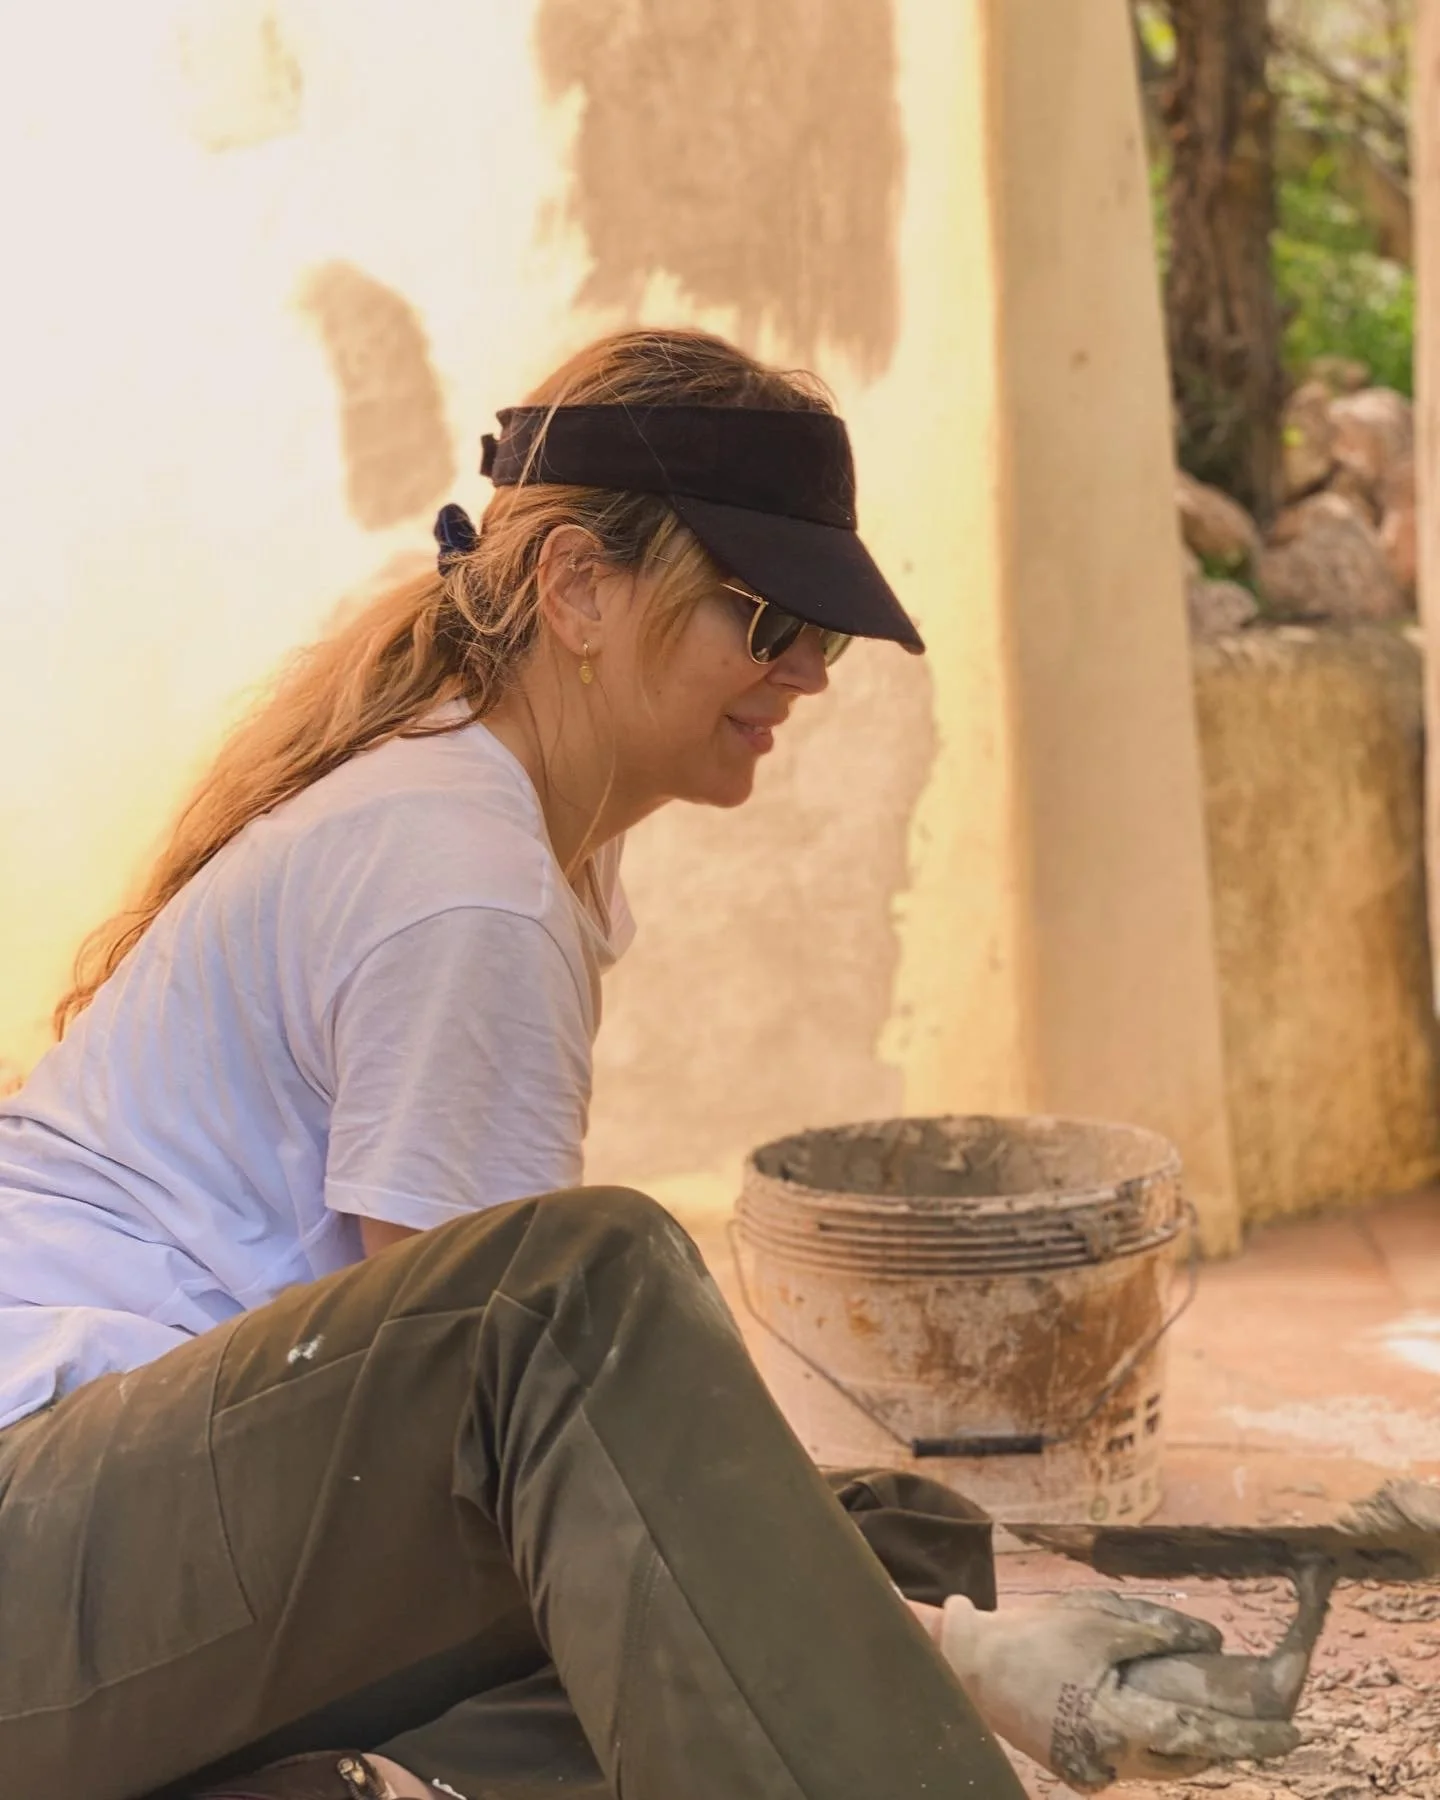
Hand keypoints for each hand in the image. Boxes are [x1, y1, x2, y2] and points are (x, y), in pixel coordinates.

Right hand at [939, 1590, 1299, 1791]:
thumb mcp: (1099, 1619)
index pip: (1200, 1732)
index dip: (1250, 1735)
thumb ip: (1158, 1630)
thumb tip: (1212, 1641)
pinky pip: (1140, 1761)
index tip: (1293, 1732)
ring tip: (1226, 1718)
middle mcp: (1114, 1759)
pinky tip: (1168, 1718)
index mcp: (1118, 1719)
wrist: (974, 1668)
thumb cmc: (1038, 1637)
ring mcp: (1098, 1772)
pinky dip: (1162, 1743)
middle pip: (1191, 1757)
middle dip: (1232, 1740)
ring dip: (1199, 1743)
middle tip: (1271, 1726)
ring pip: (1168, 1763)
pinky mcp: (1084, 1772)